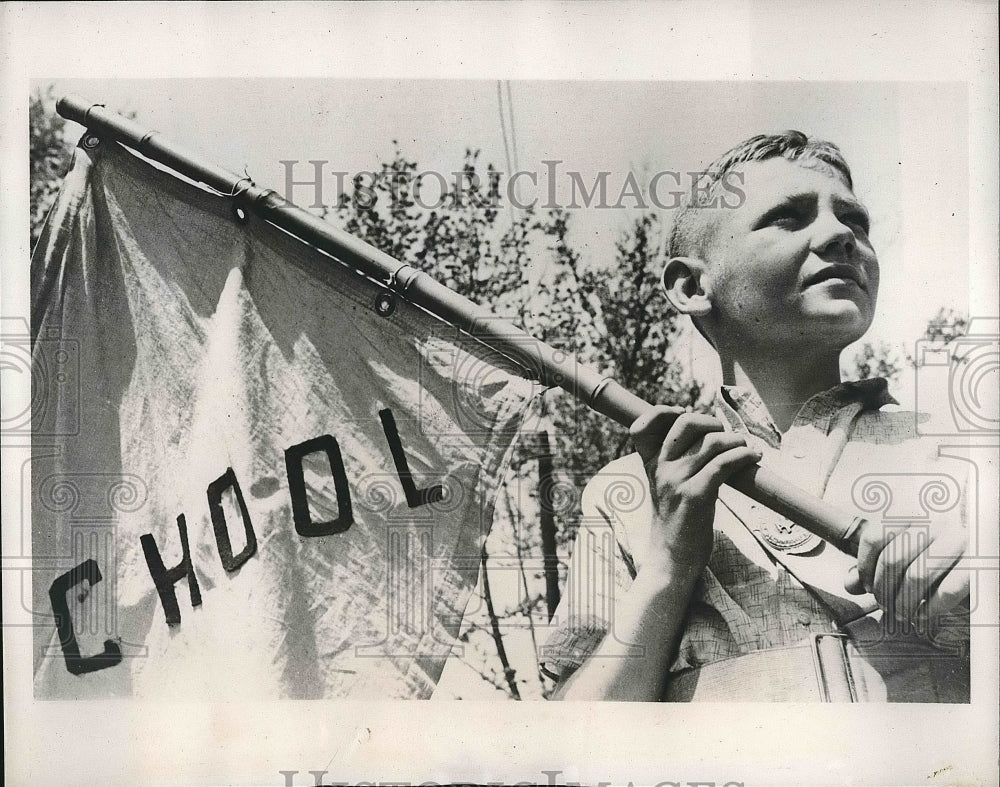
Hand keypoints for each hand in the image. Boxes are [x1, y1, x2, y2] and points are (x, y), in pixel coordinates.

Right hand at [630, 407, 761, 567]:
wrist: (671, 560)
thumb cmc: (677, 522)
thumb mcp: (666, 489)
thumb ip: (678, 464)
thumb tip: (710, 438)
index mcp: (651, 466)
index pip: (643, 426)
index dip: (662, 412)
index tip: (683, 414)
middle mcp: (661, 469)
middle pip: (685, 423)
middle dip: (711, 423)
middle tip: (725, 436)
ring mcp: (677, 482)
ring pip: (712, 442)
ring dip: (736, 440)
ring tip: (746, 447)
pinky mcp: (696, 497)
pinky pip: (724, 464)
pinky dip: (744, 455)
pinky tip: (753, 457)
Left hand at [844, 520, 968, 625]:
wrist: (982, 554)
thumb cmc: (934, 556)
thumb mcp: (902, 553)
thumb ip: (873, 565)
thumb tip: (849, 584)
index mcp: (912, 514)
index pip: (875, 536)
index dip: (864, 566)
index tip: (867, 586)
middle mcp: (934, 523)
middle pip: (893, 559)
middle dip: (883, 589)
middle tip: (884, 605)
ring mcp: (958, 541)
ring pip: (917, 576)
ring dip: (903, 603)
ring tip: (900, 614)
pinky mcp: (977, 564)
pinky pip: (947, 590)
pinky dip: (930, 608)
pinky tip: (922, 615)